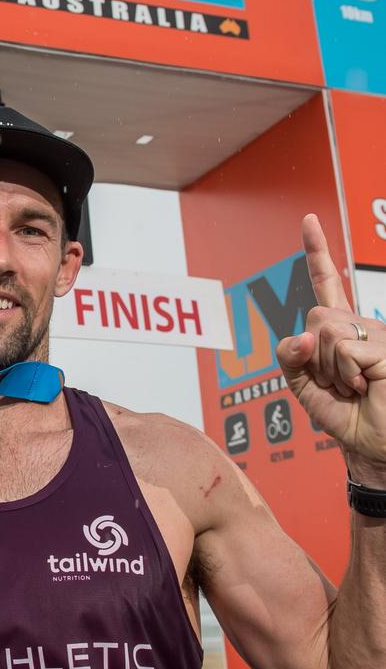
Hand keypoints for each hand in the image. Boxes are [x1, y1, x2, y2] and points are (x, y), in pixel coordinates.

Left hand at [276, 215, 385, 479]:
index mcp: (343, 331)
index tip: (309, 221)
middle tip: (338, 384)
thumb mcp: (305, 387)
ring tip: (354, 387)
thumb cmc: (346, 417)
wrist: (374, 448)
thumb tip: (302, 335)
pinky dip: (343, 374)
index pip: (327, 285)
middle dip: (314, 358)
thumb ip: (291, 357)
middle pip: (313, 317)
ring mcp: (378, 334)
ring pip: (325, 331)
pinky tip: (364, 387)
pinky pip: (342, 349)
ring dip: (329, 369)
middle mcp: (362, 326)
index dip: (317, 253)